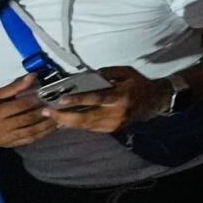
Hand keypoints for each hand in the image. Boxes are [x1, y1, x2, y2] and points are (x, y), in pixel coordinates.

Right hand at [0, 78, 51, 149]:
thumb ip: (15, 87)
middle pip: (27, 119)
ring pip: (31, 132)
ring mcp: (8, 138)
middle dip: (43, 112)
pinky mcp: (12, 145)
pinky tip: (53, 128)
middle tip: (57, 105)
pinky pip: (30, 140)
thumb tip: (33, 76)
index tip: (45, 94)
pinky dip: (43, 134)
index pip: (18, 106)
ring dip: (47, 124)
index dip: (33, 100)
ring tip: (60, 116)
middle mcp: (3, 127)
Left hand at [43, 65, 170, 134]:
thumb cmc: (139, 83)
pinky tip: (65, 120)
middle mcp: (116, 113)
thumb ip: (106, 73)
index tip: (61, 100)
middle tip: (46, 112)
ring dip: (66, 121)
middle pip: (85, 118)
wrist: (155, 100)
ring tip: (51, 116)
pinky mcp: (112, 129)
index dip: (78, 100)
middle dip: (63, 117)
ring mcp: (114, 124)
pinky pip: (90, 127)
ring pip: (85, 125)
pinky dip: (77, 124)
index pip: (96, 99)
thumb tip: (86, 76)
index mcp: (120, 96)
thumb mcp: (125, 72)